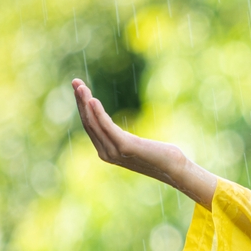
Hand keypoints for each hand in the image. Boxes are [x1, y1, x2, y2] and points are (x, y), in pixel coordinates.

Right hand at [73, 78, 217, 207]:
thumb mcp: (136, 145)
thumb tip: (119, 133)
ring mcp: (114, 151)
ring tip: (80, 86)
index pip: (90, 126)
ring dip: (85, 103)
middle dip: (80, 101)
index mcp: (107, 151)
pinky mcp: (125, 147)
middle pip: (88, 122)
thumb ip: (123, 140)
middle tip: (75, 81)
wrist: (175, 169)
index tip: (79, 88)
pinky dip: (98, 113)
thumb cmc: (161, 156)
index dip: (83, 106)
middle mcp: (106, 153)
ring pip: (94, 123)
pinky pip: (107, 127)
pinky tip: (93, 100)